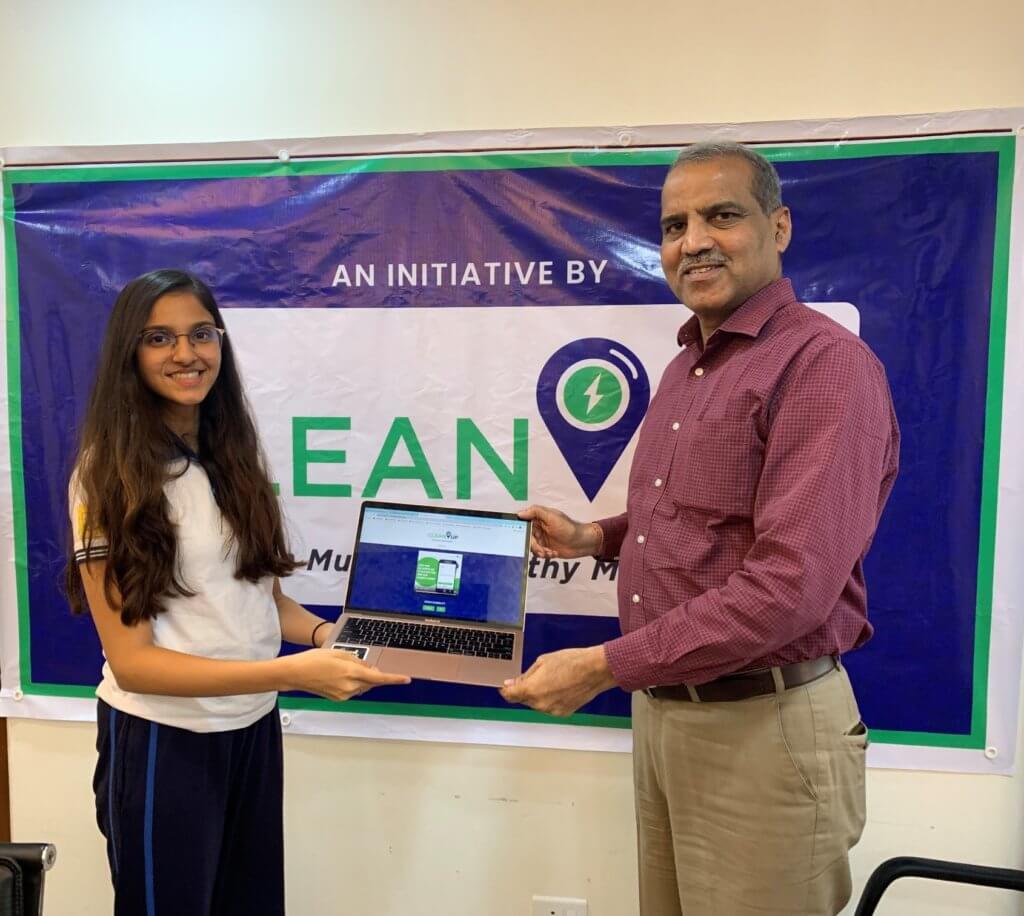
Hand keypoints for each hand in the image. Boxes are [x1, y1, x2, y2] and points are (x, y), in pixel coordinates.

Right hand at [285, 648, 409, 700]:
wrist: (296, 673)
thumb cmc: (314, 660)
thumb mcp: (338, 653)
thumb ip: (358, 661)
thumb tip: (370, 669)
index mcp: (351, 672)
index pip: (379, 678)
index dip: (394, 678)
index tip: (406, 679)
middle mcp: (349, 686)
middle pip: (371, 681)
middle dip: (371, 673)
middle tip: (359, 663)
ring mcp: (344, 694)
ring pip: (362, 686)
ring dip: (360, 678)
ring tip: (342, 668)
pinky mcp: (338, 698)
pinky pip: (352, 690)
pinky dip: (351, 683)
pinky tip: (338, 676)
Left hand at [500, 646, 615, 716]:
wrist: (594, 670)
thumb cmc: (571, 662)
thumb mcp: (542, 662)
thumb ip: (525, 676)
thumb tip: (511, 683)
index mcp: (531, 690)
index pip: (510, 695)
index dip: (506, 689)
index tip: (507, 685)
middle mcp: (540, 704)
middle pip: (523, 700)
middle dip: (525, 690)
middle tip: (535, 676)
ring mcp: (552, 710)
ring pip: (537, 704)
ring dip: (538, 694)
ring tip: (552, 679)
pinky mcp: (563, 713)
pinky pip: (549, 707)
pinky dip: (550, 699)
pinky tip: (559, 686)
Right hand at [518, 505, 601, 558]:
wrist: (582, 543)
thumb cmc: (570, 528)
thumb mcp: (553, 517)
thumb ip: (536, 512)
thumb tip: (520, 513)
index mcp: (539, 518)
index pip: (523, 521)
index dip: (519, 527)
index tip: (519, 535)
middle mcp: (538, 528)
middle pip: (525, 536)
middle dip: (532, 544)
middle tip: (541, 548)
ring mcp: (542, 539)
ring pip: (531, 546)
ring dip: (539, 551)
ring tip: (549, 552)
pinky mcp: (545, 548)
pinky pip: (538, 553)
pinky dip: (544, 555)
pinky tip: (553, 553)